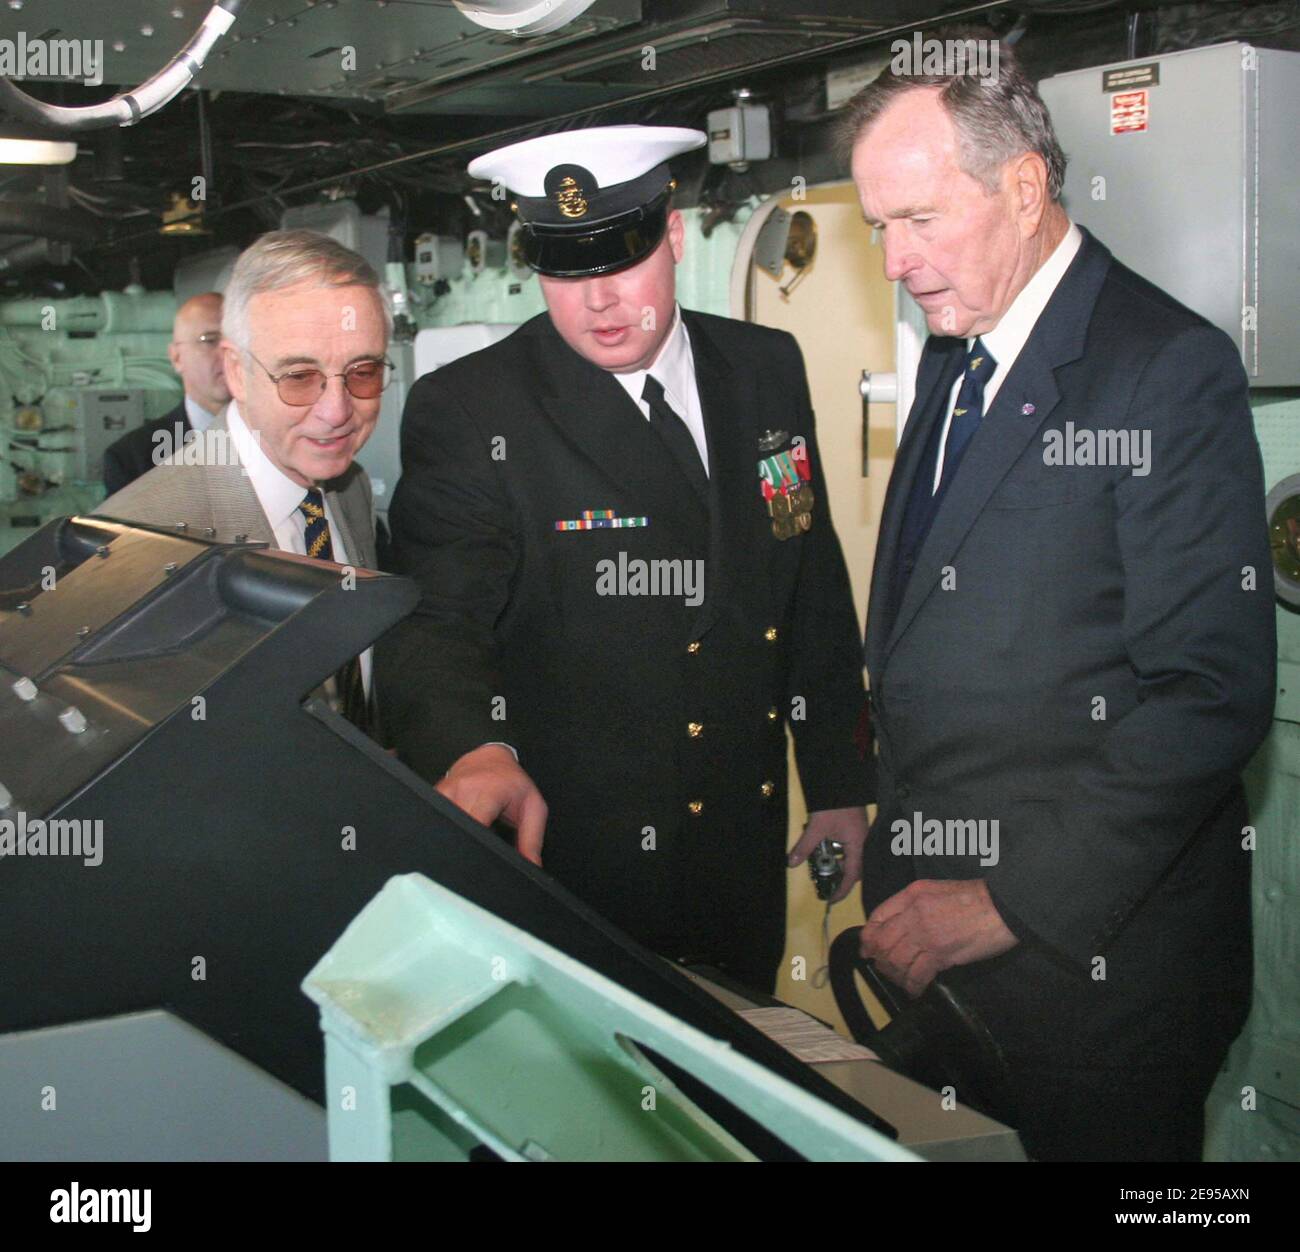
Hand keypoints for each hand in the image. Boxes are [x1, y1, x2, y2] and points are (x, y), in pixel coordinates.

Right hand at [436, 744, 547, 865]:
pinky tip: (452, 835)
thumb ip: (532, 840)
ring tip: (463, 847)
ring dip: (452, 837)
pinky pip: (434, 815)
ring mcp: (447, 790)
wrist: (493, 756)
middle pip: (455, 827)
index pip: (475, 824)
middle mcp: (464, 789)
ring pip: (441, 822)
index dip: (474, 846)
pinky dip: (443, 828)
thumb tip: (531, 866)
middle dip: (463, 846)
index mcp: (489, 792)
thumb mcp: (533, 808)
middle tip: (471, 861)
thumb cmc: (513, 782)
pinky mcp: (436, 793)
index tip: (478, 861)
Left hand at [787, 805, 869, 903]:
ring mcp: (861, 835)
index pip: (852, 876)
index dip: (841, 890)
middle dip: (840, 878)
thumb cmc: (833, 804)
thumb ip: (804, 847)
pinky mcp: (856, 828)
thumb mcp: (816, 828)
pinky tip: (825, 847)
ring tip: (821, 864)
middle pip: (855, 869)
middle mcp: (863, 843)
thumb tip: (792, 864)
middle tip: (825, 883)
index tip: (830, 900)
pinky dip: (838, 851)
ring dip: (838, 863)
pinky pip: (849, 847)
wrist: (841, 780)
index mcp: (858, 846)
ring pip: (852, 857)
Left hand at [859, 879, 1017, 997]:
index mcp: (911, 895)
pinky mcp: (940, 955)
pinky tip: (914, 991)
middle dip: (879, 959)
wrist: (1002, 907)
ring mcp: (925, 935)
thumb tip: (899, 925)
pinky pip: (916, 975)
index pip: (877, 917)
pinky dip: (912, 986)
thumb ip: (914, 904)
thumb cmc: (973, 898)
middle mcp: (913, 914)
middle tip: (883, 968)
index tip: (868, 948)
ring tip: (900, 980)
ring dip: (894, 975)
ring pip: (895, 961)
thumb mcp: (935, 889)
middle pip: (882, 942)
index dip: (869, 936)